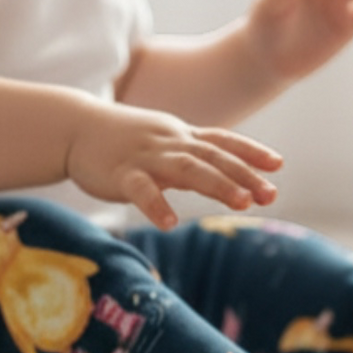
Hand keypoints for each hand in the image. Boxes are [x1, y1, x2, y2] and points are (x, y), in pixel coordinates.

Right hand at [64, 94, 281, 229]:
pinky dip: (157, 206)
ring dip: (217, 185)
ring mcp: (146, 157)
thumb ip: (194, 154)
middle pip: (213, 157)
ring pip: (187, 169)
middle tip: (271, 194)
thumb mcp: (164, 141)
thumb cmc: (124, 139)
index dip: (251, 151)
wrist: (74, 128)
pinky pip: (141, 190)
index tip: (278, 164)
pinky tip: (171, 224)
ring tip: (243, 203)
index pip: (222, 141)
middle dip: (244, 175)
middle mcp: (170, 143)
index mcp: (181, 136)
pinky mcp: (120, 173)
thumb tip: (231, 173)